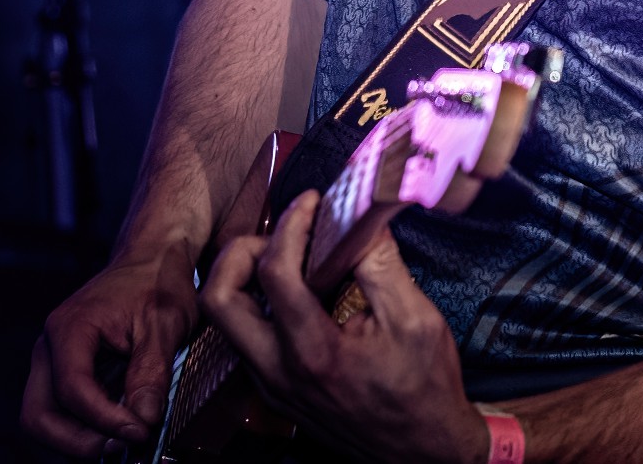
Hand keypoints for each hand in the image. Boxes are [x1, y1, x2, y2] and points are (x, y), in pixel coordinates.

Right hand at [22, 237, 201, 455]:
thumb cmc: (158, 281)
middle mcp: (49, 347)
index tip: (138, 432)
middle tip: (121, 448)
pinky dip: (84, 425)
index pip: (72, 391)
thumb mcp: (165, 323)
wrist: (153, 257)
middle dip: (78, 441)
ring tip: (121, 442)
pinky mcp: (64, 369)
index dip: (103, 420)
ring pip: (45, 416)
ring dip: (78, 438)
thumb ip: (152, 372)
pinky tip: (117, 427)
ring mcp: (52, 359)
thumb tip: (144, 420)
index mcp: (69, 330)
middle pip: (40, 414)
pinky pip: (60, 408)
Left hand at [202, 192, 490, 463]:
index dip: (290, 225)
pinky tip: (301, 292)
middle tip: (279, 234)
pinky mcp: (276, 392)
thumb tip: (362, 220)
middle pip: (218, 300)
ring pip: (226, 322)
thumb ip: (382, 267)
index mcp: (313, 352)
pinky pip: (248, 340)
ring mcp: (272, 385)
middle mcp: (280, 371)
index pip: (274, 273)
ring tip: (289, 256)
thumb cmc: (424, 389)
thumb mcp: (416, 320)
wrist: (422, 449)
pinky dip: (262, 305)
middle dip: (240, 253)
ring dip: (246, 279)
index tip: (311, 204)